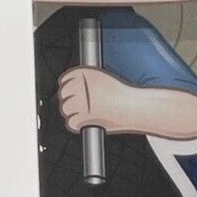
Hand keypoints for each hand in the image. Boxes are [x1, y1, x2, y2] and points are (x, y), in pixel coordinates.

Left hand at [58, 68, 196, 140]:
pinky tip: (84, 120)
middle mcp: (81, 87)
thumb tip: (76, 84)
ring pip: (66, 108)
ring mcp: (81, 103)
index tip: (70, 88)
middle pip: (63, 94)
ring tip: (82, 111)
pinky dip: (76, 123)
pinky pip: (71, 122)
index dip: (67, 85)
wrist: (133, 107)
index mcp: (86, 73)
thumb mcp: (104, 78)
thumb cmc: (124, 93)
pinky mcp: (83, 119)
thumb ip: (88, 80)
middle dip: (68, 98)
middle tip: (78, 101)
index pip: (65, 79)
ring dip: (71, 110)